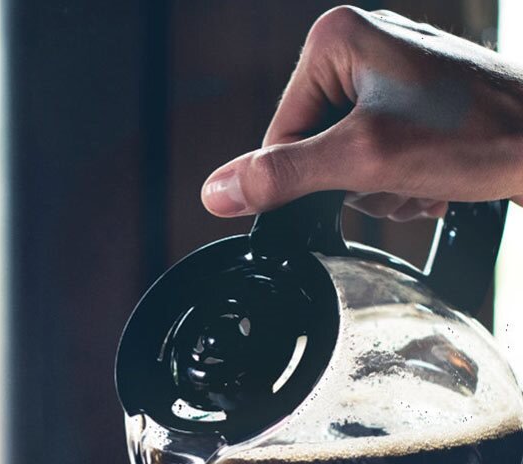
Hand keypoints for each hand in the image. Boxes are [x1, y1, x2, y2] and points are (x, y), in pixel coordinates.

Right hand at [201, 6, 522, 220]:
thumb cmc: (476, 138)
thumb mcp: (363, 162)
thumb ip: (284, 178)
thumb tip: (218, 192)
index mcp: (335, 40)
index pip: (280, 135)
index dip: (308, 180)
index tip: (352, 188)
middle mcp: (361, 46)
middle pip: (316, 149)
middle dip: (355, 184)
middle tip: (398, 179)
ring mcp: (392, 71)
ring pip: (350, 160)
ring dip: (384, 188)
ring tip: (422, 178)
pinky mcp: (417, 98)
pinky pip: (382, 154)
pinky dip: (405, 179)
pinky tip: (435, 177)